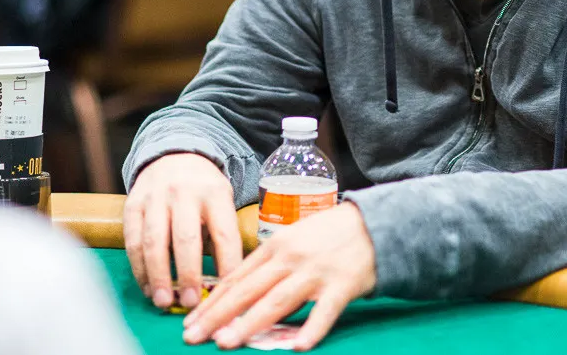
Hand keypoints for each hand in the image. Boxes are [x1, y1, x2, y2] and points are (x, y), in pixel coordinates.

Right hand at [123, 153, 242, 310]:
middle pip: (186, 238)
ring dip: (158, 276)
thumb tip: (229, 280)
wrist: (173, 155)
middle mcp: (184, 193)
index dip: (227, 264)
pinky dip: (139, 268)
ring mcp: (155, 198)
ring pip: (154, 242)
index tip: (227, 291)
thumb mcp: (223, 200)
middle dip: (188, 274)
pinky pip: (133, 241)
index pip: (224, 233)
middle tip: (191, 302)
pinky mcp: (132, 205)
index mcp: (215, 193)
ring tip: (163, 301)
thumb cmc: (204, 188)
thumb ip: (223, 233)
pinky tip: (148, 286)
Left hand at [182, 202, 376, 350]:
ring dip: (250, 324)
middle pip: (249, 291)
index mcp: (277, 245)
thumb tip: (235, 289)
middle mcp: (292, 258)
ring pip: (277, 301)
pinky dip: (311, 330)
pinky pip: (324, 313)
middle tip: (194, 336)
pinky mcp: (342, 287)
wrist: (375, 224)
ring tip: (227, 342)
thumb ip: (268, 262)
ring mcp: (317, 273)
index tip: (192, 321)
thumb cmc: (330, 233)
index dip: (213, 302)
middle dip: (219, 316)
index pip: (238, 277)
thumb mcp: (293, 237)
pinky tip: (297, 347)